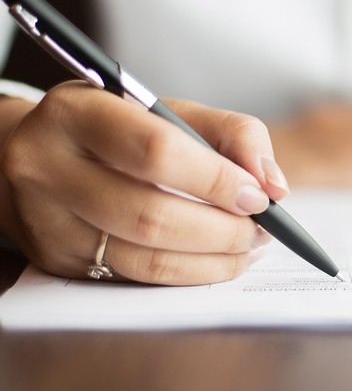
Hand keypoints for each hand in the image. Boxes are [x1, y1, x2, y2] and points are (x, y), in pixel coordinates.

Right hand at [0, 82, 289, 284]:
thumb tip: (274, 185)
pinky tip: (218, 259)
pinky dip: (190, 274)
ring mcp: (48, 221)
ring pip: (146, 259)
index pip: (157, 152)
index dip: (217, 180)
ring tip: (248, 245)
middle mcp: (50, 167)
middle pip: (151, 216)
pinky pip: (137, 279)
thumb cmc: (119, 128)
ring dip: (214, 259)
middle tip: (261, 228)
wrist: (38, 154)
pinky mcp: (59, 260)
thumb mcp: (171, 111)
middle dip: (223, 229)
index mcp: (78, 112)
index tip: (258, 196)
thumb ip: (234, 134)